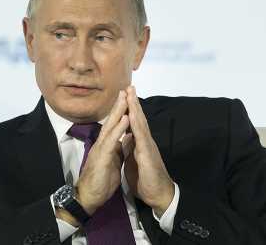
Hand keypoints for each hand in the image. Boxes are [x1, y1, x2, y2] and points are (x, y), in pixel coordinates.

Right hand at [75, 90, 128, 214]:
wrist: (89, 197)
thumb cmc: (101, 180)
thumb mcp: (113, 161)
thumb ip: (119, 149)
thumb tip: (127, 139)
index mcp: (106, 145)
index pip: (114, 125)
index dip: (121, 111)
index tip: (128, 98)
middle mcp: (102, 143)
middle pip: (111, 121)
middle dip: (119, 105)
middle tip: (125, 89)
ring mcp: (101, 149)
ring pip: (110, 127)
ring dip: (118, 111)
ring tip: (125, 98)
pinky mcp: (102, 157)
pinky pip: (112, 141)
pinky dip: (119, 129)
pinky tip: (125, 119)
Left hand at [123, 86, 174, 216]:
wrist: (158, 195)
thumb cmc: (146, 179)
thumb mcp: (134, 161)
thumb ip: (131, 148)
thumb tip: (127, 139)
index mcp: (140, 143)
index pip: (134, 123)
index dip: (129, 109)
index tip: (124, 95)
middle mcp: (145, 142)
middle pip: (138, 119)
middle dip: (133, 102)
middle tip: (128, 86)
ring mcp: (147, 147)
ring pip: (140, 124)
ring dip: (135, 108)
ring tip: (131, 94)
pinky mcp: (148, 155)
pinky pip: (141, 137)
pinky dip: (136, 125)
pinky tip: (133, 115)